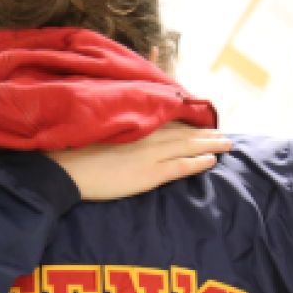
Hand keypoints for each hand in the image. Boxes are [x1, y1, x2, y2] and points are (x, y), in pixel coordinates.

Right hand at [47, 123, 230, 200]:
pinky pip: (182, 166)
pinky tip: (212, 161)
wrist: (66, 169)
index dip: (186, 120)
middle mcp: (146, 135)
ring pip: (188, 145)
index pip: (167, 119)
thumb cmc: (74, 148)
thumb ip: (117, 125)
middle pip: (184, 131)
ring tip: (226, 143)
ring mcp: (151, 154)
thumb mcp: (97, 127)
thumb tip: (126, 125)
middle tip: (223, 131)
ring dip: (210, 144)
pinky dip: (198, 162)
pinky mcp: (150, 174)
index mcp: (133, 123)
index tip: (200, 119)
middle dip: (205, 131)